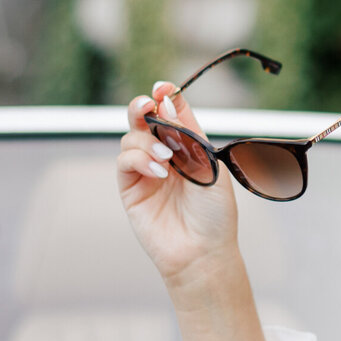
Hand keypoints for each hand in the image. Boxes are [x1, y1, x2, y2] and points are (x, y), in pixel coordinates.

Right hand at [117, 82, 239, 286]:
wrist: (204, 252)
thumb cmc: (215, 215)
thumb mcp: (211, 167)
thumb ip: (189, 134)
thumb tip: (168, 102)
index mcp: (189, 148)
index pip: (173, 113)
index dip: (166, 96)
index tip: (164, 87)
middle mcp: (165, 156)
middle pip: (144, 120)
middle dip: (142, 106)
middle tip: (148, 104)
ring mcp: (146, 171)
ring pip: (131, 138)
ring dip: (147, 141)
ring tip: (166, 159)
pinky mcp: (131, 188)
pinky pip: (124, 161)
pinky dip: (138, 159)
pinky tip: (158, 172)